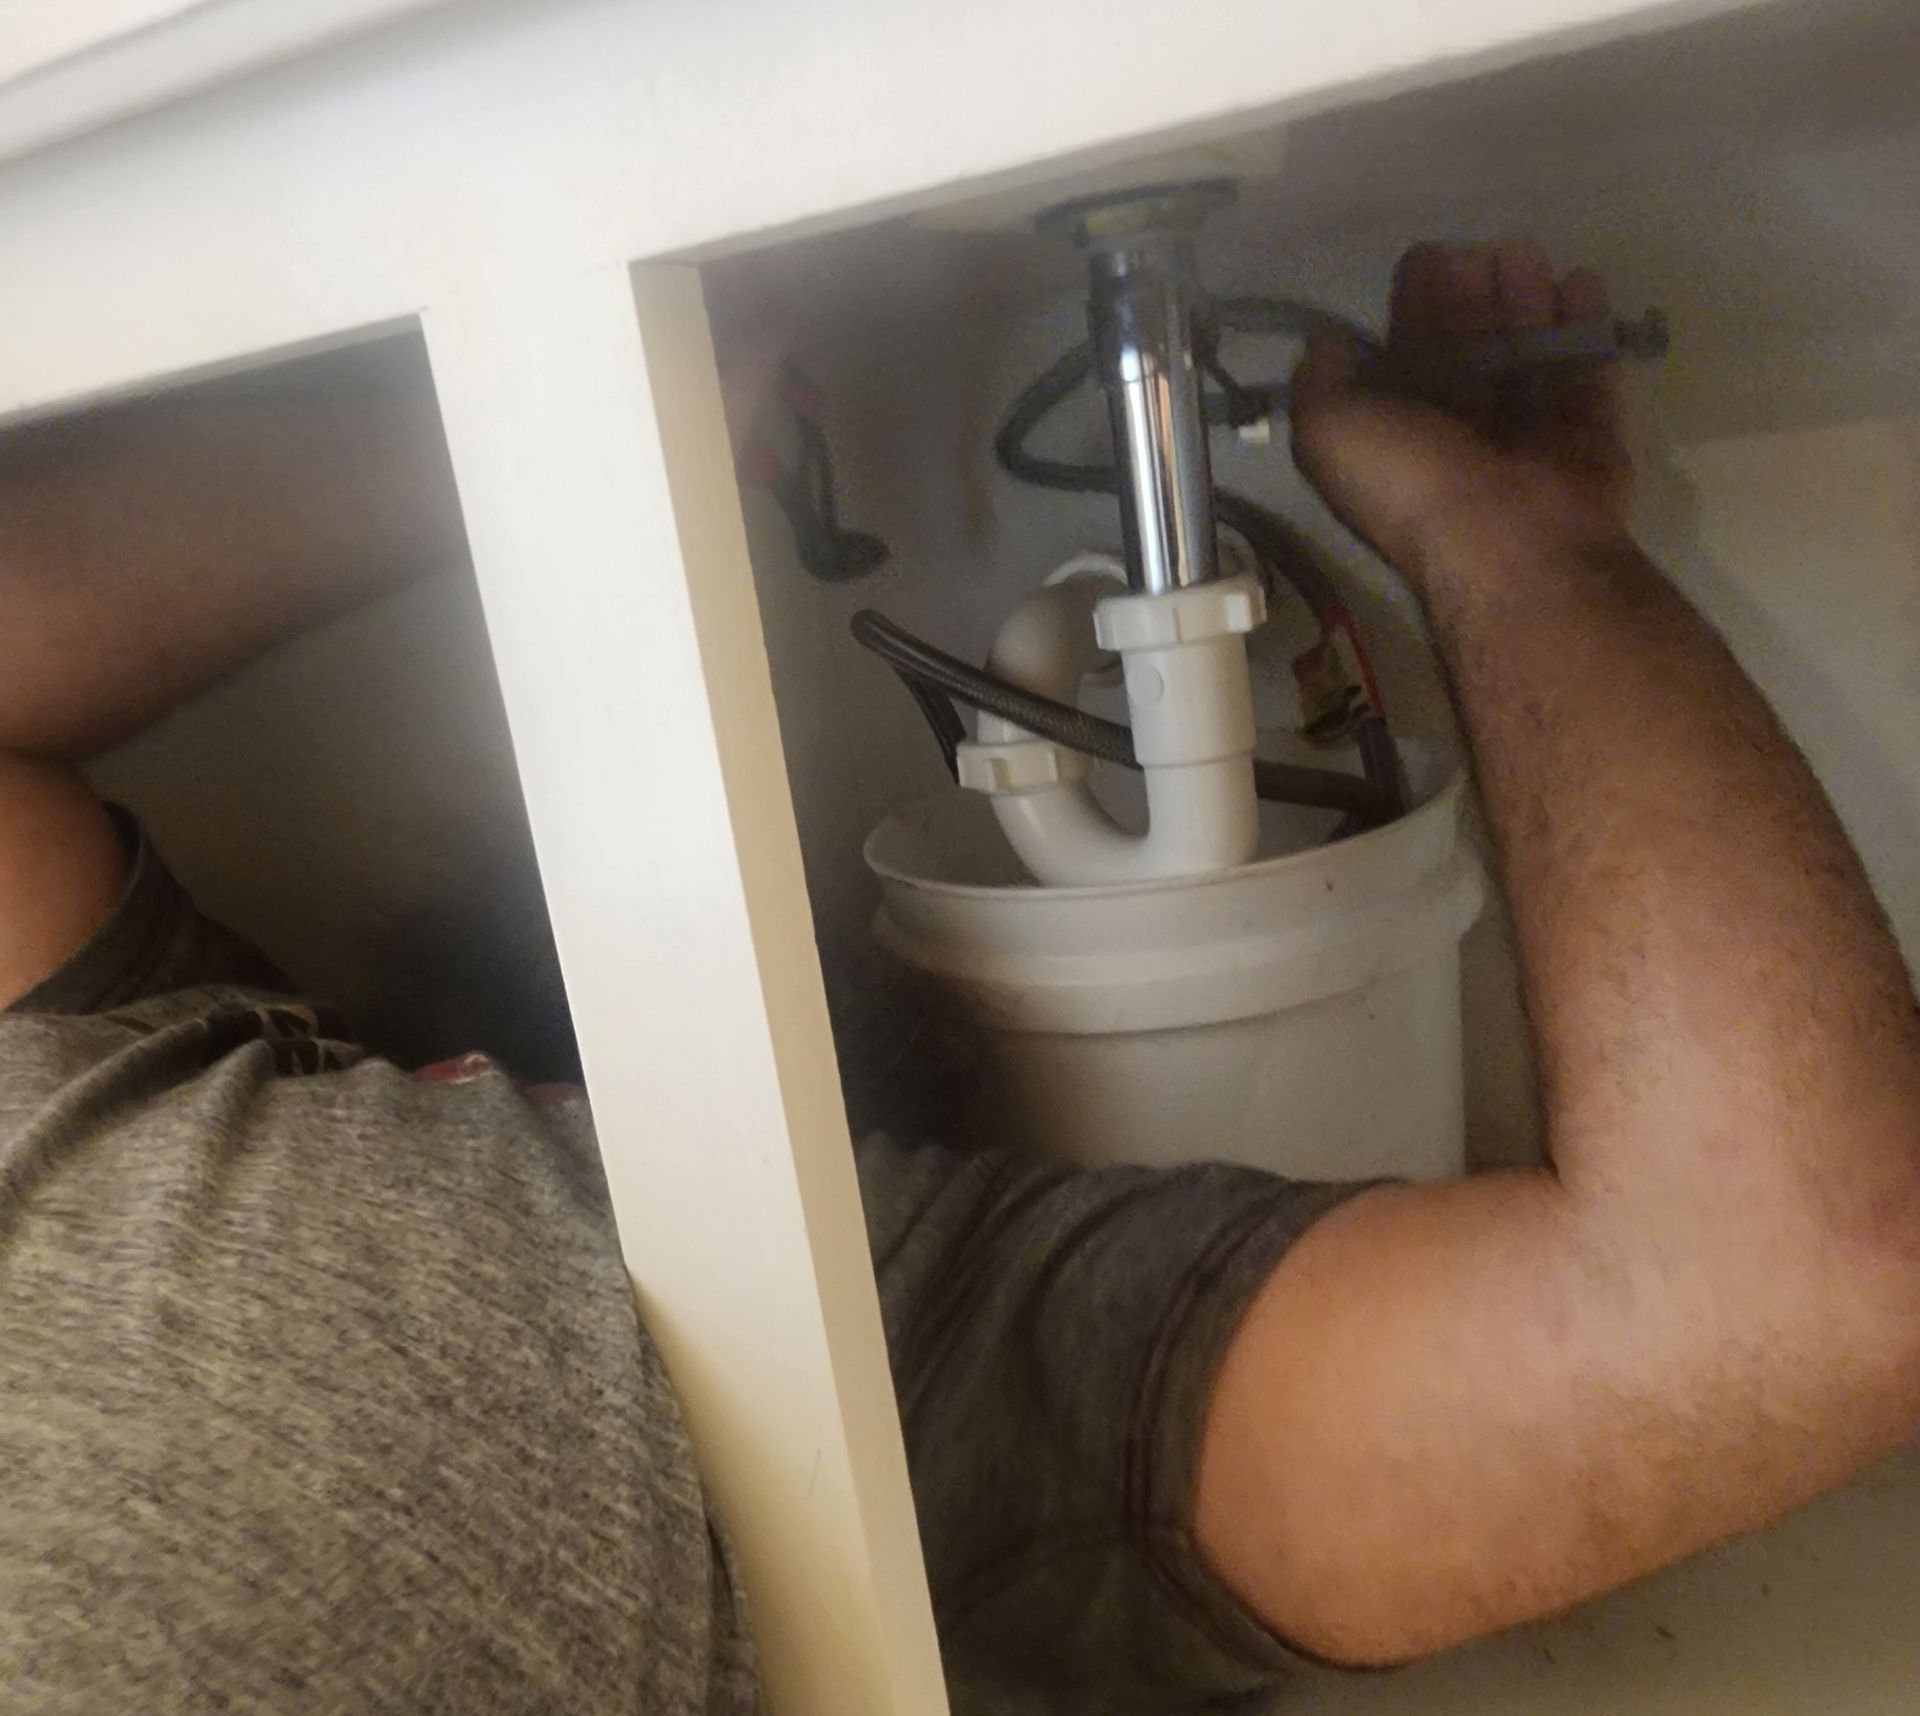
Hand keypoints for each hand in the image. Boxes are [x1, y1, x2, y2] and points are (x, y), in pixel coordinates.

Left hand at [1290, 240, 1634, 583]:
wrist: (1508, 543)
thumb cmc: (1411, 483)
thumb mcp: (1328, 433)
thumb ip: (1319, 384)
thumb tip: (1326, 344)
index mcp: (1402, 437)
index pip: (1410, 359)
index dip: (1417, 307)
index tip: (1433, 258)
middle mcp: (1463, 440)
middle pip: (1473, 354)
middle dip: (1477, 299)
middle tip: (1487, 250)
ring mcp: (1529, 442)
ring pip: (1530, 360)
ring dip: (1529, 304)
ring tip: (1529, 255)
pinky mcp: (1589, 443)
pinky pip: (1587, 377)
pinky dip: (1585, 329)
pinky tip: (1580, 282)